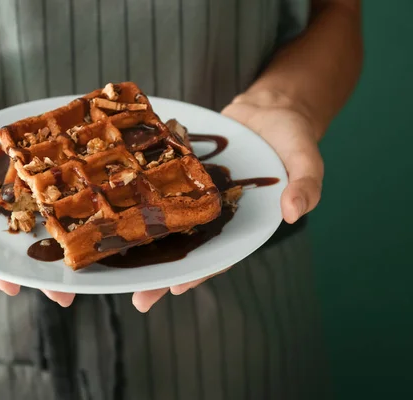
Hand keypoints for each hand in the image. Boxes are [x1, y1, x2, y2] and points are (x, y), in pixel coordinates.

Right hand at [0, 106, 74, 306]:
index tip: (13, 288)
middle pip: (21, 247)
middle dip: (42, 270)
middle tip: (67, 295)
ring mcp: (19, 193)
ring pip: (44, 221)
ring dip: (65, 238)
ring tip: (91, 260)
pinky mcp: (34, 170)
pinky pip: (53, 183)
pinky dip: (70, 193)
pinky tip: (94, 202)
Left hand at [132, 90, 323, 311]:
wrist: (269, 109)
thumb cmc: (292, 138)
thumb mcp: (306, 160)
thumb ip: (305, 186)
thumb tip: (293, 212)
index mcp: (243, 225)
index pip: (220, 256)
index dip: (199, 273)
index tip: (176, 288)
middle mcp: (215, 216)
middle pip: (186, 250)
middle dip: (163, 275)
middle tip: (138, 298)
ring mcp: (196, 197)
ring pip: (167, 225)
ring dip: (144, 243)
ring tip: (116, 264)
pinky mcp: (182, 174)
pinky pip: (161, 189)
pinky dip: (140, 199)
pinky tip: (115, 207)